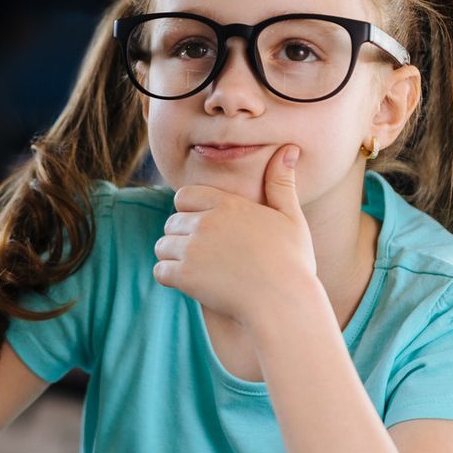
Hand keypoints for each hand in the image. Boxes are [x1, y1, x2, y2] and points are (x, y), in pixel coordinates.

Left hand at [153, 144, 319, 326]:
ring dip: (173, 256)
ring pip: (163, 246)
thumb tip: (288, 149)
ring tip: (194, 268)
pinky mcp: (185, 275)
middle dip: (181, 235)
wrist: (283, 303)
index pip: (184, 196)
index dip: (190, 211)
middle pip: (172, 222)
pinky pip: (161, 271)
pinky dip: (170, 277)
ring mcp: (192, 249)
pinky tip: (188, 284)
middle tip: (199, 252)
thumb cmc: (292, 263)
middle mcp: (205, 222)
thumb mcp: (291, 218)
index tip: (202, 226)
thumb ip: (282, 183)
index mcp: (227, 204)